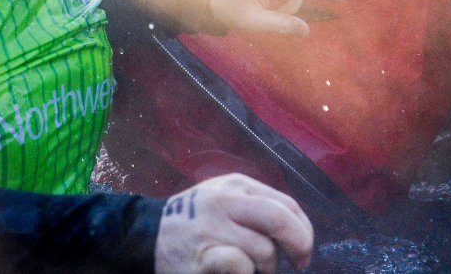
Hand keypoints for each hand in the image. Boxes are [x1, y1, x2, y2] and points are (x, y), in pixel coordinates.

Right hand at [155, 174, 313, 273]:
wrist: (147, 235)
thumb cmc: (196, 222)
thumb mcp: (223, 199)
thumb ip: (256, 206)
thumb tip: (299, 231)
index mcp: (235, 185)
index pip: (287, 204)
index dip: (304, 231)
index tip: (302, 250)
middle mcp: (224, 201)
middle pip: (281, 220)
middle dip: (300, 246)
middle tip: (298, 263)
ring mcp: (212, 227)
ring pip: (264, 250)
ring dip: (265, 268)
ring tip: (249, 268)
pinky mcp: (203, 255)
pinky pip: (241, 265)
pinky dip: (245, 273)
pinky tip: (233, 271)